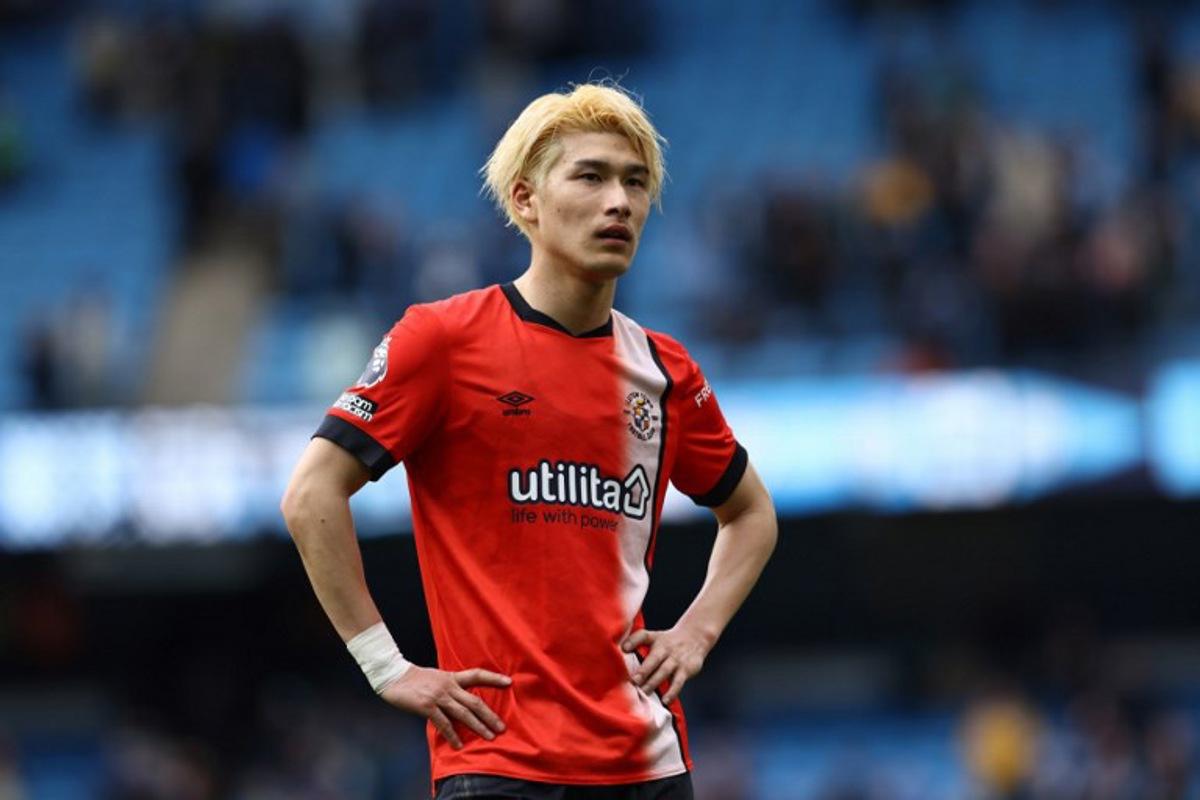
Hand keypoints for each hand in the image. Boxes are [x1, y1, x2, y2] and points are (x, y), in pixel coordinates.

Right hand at [380, 666, 510, 748]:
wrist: (393, 675)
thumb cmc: (414, 678)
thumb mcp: (437, 677)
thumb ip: (450, 686)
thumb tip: (462, 700)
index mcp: (452, 677)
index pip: (477, 675)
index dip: (493, 678)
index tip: (509, 682)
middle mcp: (448, 686)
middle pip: (475, 701)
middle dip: (490, 715)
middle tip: (501, 727)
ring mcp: (438, 696)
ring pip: (463, 713)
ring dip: (477, 726)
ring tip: (488, 736)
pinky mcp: (427, 706)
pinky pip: (443, 723)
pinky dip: (452, 735)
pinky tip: (458, 744)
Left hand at [621, 626, 710, 704]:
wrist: (695, 637)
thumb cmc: (668, 642)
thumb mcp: (655, 637)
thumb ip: (639, 644)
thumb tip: (620, 654)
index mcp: (655, 639)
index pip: (643, 636)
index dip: (633, 641)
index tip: (624, 648)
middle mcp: (665, 648)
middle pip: (654, 658)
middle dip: (644, 670)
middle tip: (634, 681)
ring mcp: (676, 659)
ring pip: (664, 671)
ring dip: (653, 682)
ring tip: (644, 692)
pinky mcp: (686, 670)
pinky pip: (678, 682)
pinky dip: (672, 692)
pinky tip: (665, 701)